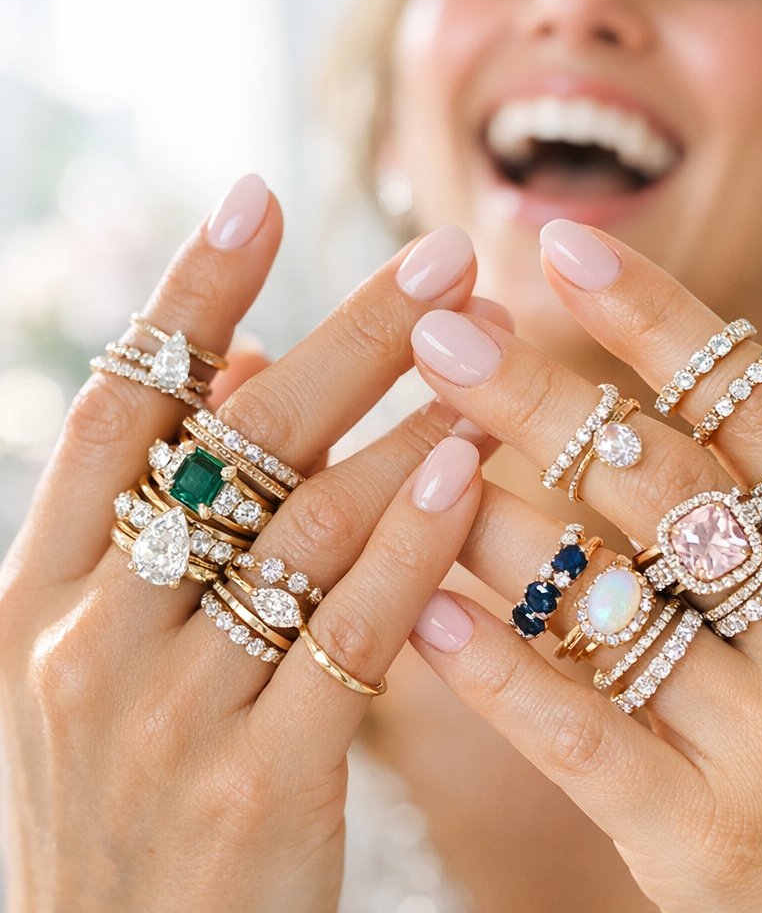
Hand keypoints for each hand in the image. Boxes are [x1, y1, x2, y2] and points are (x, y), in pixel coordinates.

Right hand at [0, 179, 488, 912]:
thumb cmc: (124, 793)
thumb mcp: (105, 650)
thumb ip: (162, 512)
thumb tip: (237, 371)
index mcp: (40, 590)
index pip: (120, 404)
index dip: (189, 295)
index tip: (257, 195)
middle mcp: (93, 633)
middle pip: (237, 442)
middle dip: (349, 337)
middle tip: (444, 254)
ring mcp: (172, 711)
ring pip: (310, 525)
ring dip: (411, 426)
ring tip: (490, 348)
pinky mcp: (262, 784)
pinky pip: (354, 633)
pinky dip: (418, 544)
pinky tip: (477, 471)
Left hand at [408, 218, 761, 911]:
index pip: (757, 404)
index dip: (653, 318)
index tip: (562, 249)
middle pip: (660, 480)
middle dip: (537, 399)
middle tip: (441, 333)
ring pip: (603, 597)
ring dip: (488, 523)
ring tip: (406, 456)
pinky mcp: (708, 844)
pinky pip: (582, 738)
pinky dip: (496, 673)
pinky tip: (426, 615)